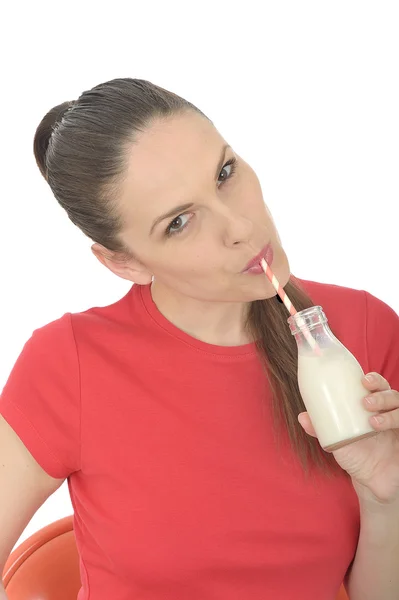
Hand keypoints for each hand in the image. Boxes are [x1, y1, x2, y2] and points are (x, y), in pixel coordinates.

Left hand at [298, 372, 398, 503]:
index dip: (374, 379)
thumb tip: (302, 417)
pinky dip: (396, 421)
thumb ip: (320, 429)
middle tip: (365, 401)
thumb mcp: (336, 441)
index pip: (378, 386)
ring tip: (372, 421)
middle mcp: (389, 413)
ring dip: (389, 413)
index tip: (363, 379)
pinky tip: (382, 428)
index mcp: (373, 407)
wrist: (370, 481)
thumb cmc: (355, 455)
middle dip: (381, 393)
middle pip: (392, 394)